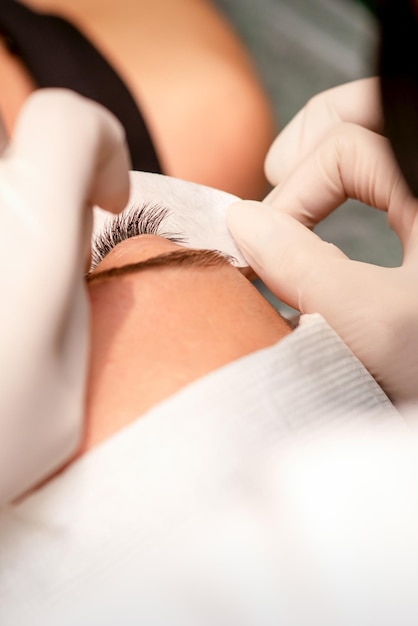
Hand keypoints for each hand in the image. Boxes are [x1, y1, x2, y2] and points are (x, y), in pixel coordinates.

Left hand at [0, 89, 129, 504]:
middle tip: (40, 270)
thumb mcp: (68, 377)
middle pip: (11, 153)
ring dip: (3, 227)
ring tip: (2, 297)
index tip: (106, 199)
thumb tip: (66, 236)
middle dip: (40, 197)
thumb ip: (70, 286)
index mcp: (31, 234)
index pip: (67, 120)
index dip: (102, 146)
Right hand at [227, 78, 417, 403]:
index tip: (266, 249)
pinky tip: (326, 208)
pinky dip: (349, 177)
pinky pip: (383, 170)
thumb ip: (301, 268)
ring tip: (292, 185)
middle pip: (364, 109)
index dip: (292, 196)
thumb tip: (241, 224)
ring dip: (327, 152)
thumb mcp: (373, 325)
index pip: (344, 150)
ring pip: (374, 131)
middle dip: (309, 138)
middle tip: (273, 176)